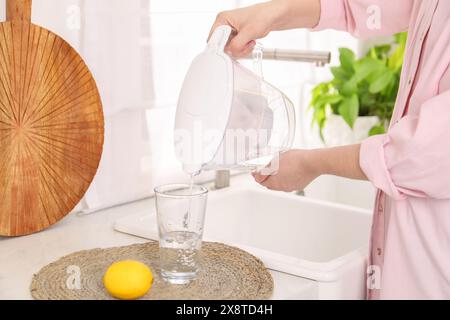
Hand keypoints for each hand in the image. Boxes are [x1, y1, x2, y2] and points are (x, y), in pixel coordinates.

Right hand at [208, 2, 279, 57]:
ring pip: (229, 49)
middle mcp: (224, 25)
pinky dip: (243, 50)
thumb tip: (231, 52)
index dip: (220, 46)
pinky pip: (235, 49)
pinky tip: (250, 43)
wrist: (273, 16)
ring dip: (240, 50)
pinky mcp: (236, 37)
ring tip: (249, 43)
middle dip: (234, 49)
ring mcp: (230, 32)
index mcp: (222, 19)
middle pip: (221, 46)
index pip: (213, 37)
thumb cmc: (262, 16)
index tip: (230, 50)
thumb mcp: (248, 32)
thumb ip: (237, 44)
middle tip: (244, 45)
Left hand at [252, 145, 367, 191]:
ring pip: (280, 183)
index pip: (261, 182)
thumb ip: (265, 168)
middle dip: (266, 177)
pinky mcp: (299, 184)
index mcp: (275, 183)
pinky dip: (286, 177)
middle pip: (270, 184)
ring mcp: (292, 187)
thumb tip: (258, 173)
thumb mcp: (276, 160)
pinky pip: (289, 181)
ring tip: (278, 167)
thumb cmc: (296, 160)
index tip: (255, 171)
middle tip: (265, 169)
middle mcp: (283, 188)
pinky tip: (288, 169)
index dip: (257, 176)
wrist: (313, 162)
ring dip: (276, 177)